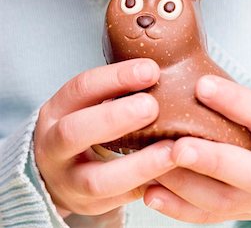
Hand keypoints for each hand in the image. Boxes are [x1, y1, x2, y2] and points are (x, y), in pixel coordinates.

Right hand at [34, 59, 174, 216]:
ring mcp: (68, 180)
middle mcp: (53, 146)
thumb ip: (116, 90)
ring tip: (172, 151)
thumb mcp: (87, 103)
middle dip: (114, 118)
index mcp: (56, 110)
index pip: (81, 88)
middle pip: (74, 132)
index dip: (115, 78)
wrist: (58, 170)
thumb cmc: (84, 124)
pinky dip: (146, 186)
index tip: (151, 70)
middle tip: (151, 106)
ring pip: (97, 179)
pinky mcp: (88, 205)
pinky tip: (172, 174)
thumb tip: (160, 70)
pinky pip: (118, 201)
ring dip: (138, 164)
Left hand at [144, 75, 250, 223]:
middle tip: (179, 147)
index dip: (235, 101)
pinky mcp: (233, 214)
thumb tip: (189, 74)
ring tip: (154, 164)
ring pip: (221, 201)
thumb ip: (233, 99)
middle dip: (212, 160)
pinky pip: (204, 217)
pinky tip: (151, 191)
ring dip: (183, 184)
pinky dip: (175, 207)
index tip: (202, 84)